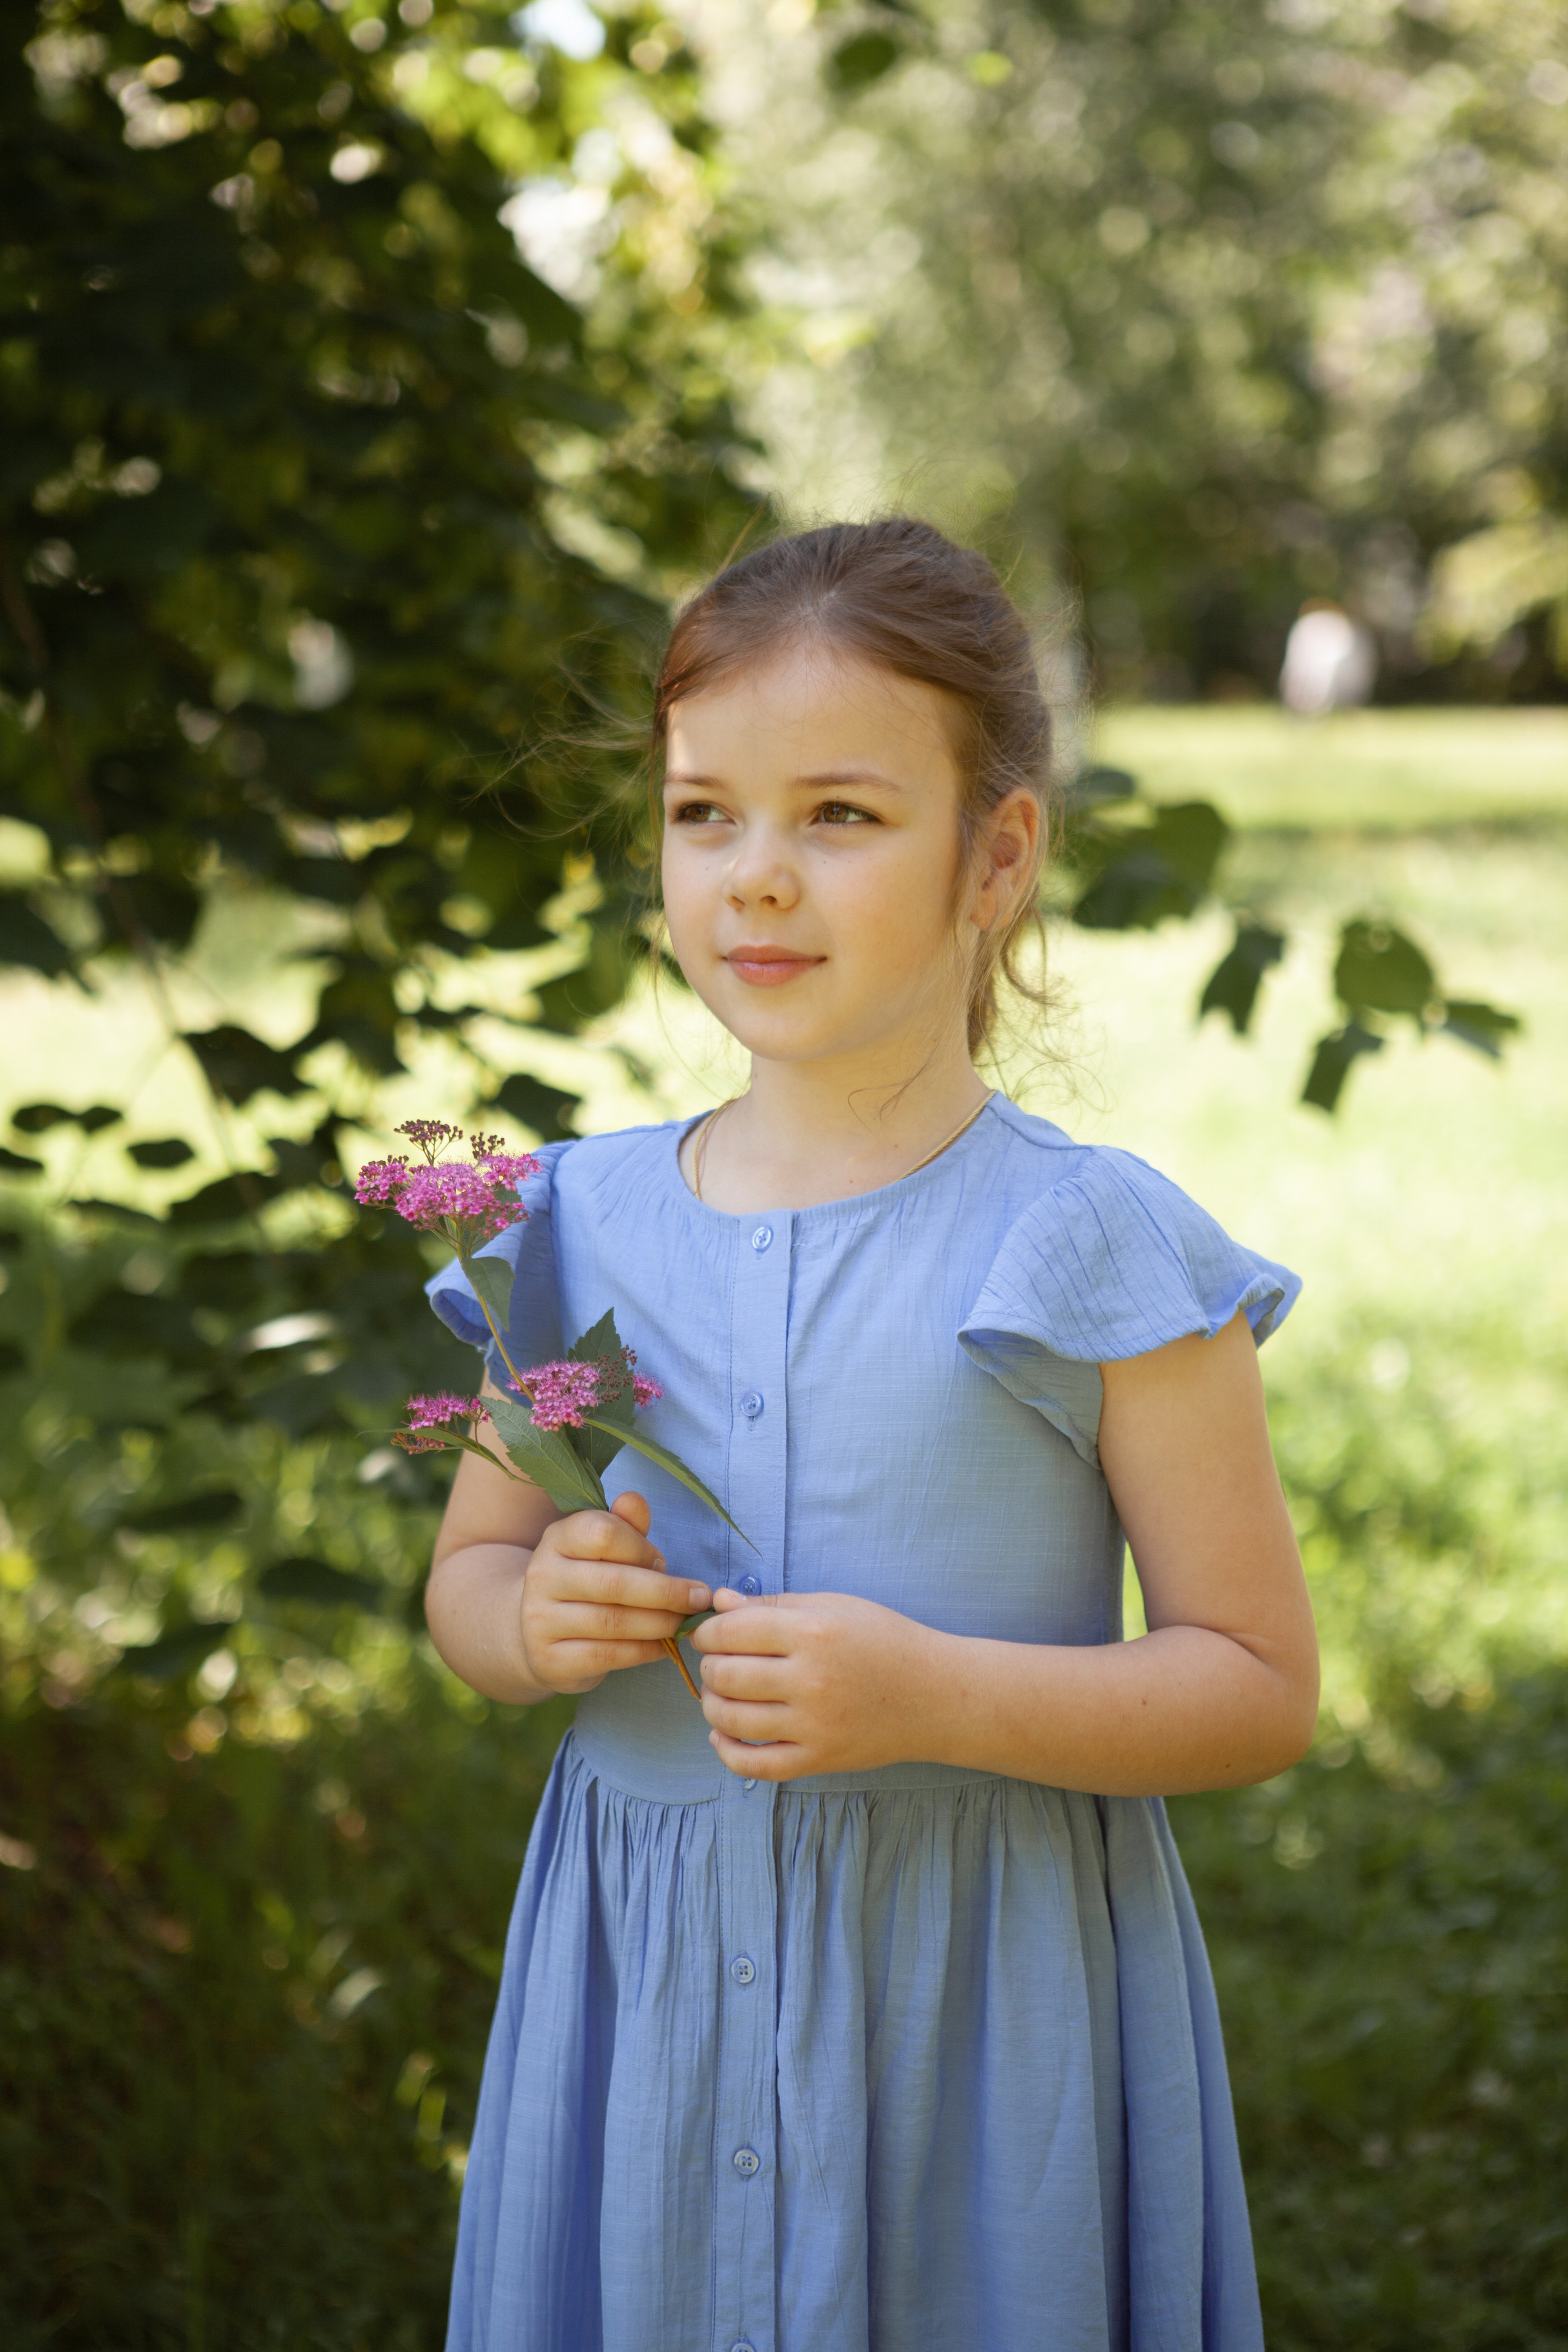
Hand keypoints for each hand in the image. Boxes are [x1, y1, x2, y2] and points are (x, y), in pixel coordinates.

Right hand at [519, 1493, 710, 1696]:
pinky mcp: (551, 1659)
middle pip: (614, 1582)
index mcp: (557, 1538)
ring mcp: (541, 1621)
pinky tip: (664, 1646)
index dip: (642, 1548)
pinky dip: (644, 1651)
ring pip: (614, 1622)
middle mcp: (543, 1576)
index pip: (603, 1533)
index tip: (663, 1562)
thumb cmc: (586, 1580)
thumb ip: (623, 1525)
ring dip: (661, 1623)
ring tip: (686, 1623)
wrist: (536, 1632)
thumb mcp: (600, 1547)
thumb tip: (634, 1500)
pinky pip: (608, 1656)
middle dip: (666, 1592)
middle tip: (699, 1598)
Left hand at [690, 1588, 940, 1779]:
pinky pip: (755, 1764)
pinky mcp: (819, 1759)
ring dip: (711, 1704)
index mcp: (814, 1632)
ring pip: (732, 1719)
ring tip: (718, 1693)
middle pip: (725, 1674)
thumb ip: (774, 1604)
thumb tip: (719, 1602)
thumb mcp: (835, 1606)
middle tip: (715, 1662)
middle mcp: (811, 1680)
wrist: (936, 1695)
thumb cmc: (886, 1641)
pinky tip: (722, 1735)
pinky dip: (727, 1751)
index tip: (708, 1633)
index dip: (708, 1631)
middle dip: (709, 1666)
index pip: (732, 1631)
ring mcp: (814, 1725)